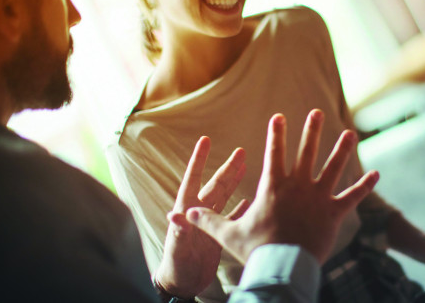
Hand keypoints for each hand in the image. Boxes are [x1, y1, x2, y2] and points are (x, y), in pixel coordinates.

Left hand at [155, 137, 248, 298]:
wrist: (182, 284)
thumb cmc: (176, 267)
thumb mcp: (178, 249)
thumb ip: (178, 232)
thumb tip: (174, 215)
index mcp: (187, 211)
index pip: (193, 179)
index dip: (199, 160)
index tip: (205, 140)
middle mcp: (199, 213)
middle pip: (216, 185)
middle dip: (228, 168)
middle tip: (241, 151)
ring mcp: (208, 223)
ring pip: (225, 196)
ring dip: (235, 181)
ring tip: (246, 166)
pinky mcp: (217, 234)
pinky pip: (230, 216)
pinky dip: (240, 207)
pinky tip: (250, 200)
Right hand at [187, 109, 378, 263]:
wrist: (282, 267)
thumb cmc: (255, 248)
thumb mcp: (227, 233)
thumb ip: (208, 219)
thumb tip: (183, 212)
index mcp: (274, 187)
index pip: (274, 153)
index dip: (277, 133)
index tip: (280, 116)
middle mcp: (298, 187)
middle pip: (307, 152)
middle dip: (312, 130)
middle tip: (318, 112)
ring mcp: (318, 198)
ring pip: (333, 168)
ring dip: (342, 150)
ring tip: (350, 133)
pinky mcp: (334, 213)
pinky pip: (353, 197)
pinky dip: (365, 185)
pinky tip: (376, 173)